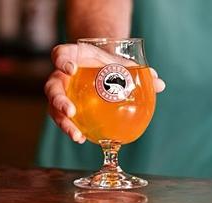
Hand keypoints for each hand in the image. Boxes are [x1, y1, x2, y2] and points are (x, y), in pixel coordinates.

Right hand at [45, 43, 165, 143]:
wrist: (100, 67)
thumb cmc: (108, 64)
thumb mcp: (120, 63)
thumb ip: (137, 71)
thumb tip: (159, 84)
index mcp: (73, 58)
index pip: (60, 55)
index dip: (62, 61)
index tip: (71, 68)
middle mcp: (61, 76)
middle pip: (52, 87)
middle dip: (59, 100)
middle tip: (70, 111)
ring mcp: (61, 94)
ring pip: (54, 108)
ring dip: (63, 122)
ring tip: (76, 134)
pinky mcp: (64, 109)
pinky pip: (64, 120)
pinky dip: (72, 129)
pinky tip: (82, 138)